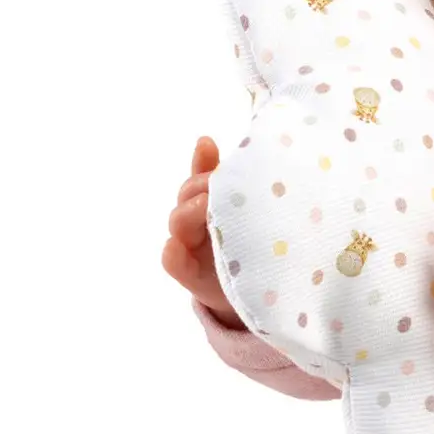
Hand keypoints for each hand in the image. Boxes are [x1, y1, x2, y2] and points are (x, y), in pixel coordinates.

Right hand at [161, 136, 243, 330]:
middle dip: (200, 184)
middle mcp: (199, 220)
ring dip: (189, 211)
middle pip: (187, 193)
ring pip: (177, 221)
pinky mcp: (189, 274)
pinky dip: (173, 251)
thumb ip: (249, 183)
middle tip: (220, 184)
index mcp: (214, 202)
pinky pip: (172, 259)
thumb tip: (244, 150)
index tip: (207, 144)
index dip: (202, 159)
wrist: (261, 290)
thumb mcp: (257, 211)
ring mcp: (191, 245)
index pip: (202, 174)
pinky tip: (179, 245)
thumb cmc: (258, 243)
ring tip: (208, 207)